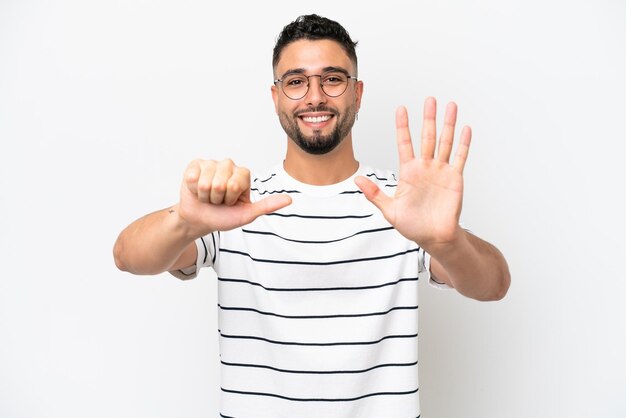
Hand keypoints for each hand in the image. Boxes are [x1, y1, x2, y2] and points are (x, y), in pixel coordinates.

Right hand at [178, 159, 291, 235]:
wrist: (200, 220)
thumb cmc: (224, 216)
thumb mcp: (247, 214)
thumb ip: (267, 206)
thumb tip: (290, 200)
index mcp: (243, 175)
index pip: (235, 185)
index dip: (230, 198)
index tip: (230, 202)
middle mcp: (229, 165)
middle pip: (220, 183)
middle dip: (216, 198)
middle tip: (218, 200)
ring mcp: (212, 163)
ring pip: (205, 181)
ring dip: (204, 195)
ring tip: (208, 196)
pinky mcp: (196, 164)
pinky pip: (193, 176)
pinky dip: (193, 189)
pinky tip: (196, 190)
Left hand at [355, 97, 470, 251]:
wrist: (433, 238)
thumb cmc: (412, 226)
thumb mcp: (389, 210)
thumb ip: (375, 194)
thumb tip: (356, 181)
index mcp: (408, 171)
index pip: (404, 143)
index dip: (403, 126)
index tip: (401, 108)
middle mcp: (425, 167)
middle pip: (427, 137)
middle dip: (428, 118)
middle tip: (429, 99)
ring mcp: (441, 171)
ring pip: (445, 142)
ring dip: (448, 124)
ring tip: (450, 106)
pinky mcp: (455, 178)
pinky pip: (460, 157)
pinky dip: (463, 143)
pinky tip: (465, 128)